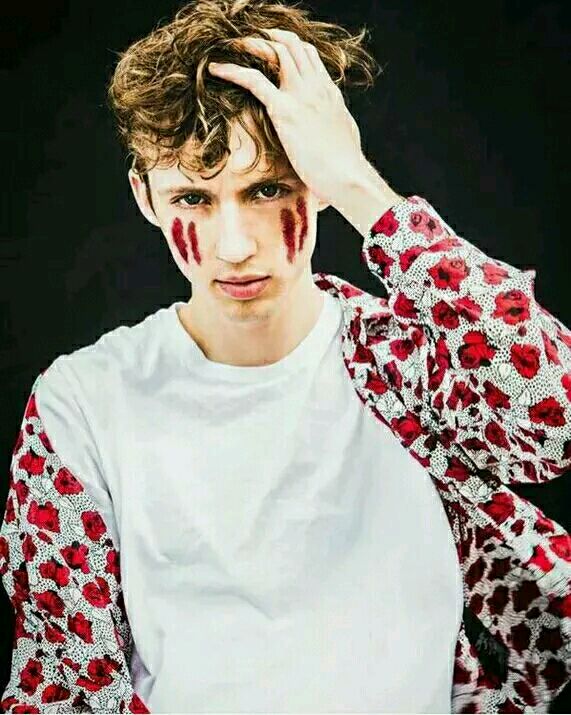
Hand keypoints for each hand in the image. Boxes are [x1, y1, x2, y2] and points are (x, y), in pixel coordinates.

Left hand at [208, 28, 367, 206]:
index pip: (309, 56)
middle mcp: (316, 87)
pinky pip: (253, 80)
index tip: (272, 47)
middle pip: (292, 45)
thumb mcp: (344, 139)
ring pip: (274, 52)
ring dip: (251, 45)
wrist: (348, 176)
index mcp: (329, 93)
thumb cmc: (346, 168)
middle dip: (269, 37)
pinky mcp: (285, 110)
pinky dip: (232, 71)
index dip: (289, 46)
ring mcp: (301, 96)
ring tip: (231, 45)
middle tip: (248, 40)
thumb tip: (330, 136)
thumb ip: (333, 128)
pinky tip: (217, 68)